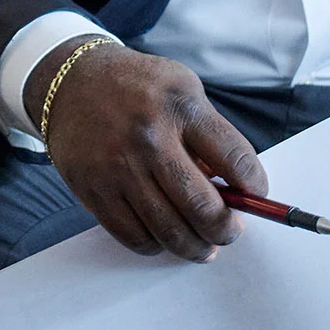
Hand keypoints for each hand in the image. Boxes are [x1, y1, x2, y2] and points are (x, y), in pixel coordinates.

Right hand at [36, 44, 263, 259]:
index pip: (235, 158)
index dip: (254, 186)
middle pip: (202, 206)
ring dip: (195, 247)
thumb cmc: (138, 88)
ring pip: (169, 230)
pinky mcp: (93, 189)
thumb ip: (209, 136)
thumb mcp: (182, 90)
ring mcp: (118, 166)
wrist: (72, 82)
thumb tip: (234, 191)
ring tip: (204, 246)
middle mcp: (150, 138)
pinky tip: (164, 237)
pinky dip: (156, 246)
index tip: (257, 195)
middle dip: (226, 229)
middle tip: (231, 232)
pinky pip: (133, 236)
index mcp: (181, 107)